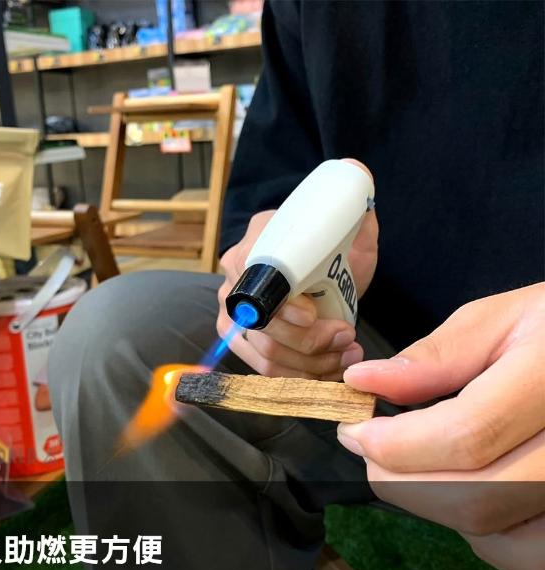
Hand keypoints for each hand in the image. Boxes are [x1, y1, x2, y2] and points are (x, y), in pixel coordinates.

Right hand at [217, 159, 378, 379]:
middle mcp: (234, 281)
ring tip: (345, 354)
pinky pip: (264, 370)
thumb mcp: (346, 225)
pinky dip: (299, 376)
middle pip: (261, 328)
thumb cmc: (329, 246)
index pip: (256, 284)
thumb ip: (351, 205)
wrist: (315, 266)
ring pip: (264, 355)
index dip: (284, 309)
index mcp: (254, 246)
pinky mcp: (242, 341)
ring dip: (310, 364)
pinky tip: (329, 368)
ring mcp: (233, 315)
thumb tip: (356, 174)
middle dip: (309, 344)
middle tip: (347, 338)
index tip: (316, 316)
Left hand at [339, 283, 544, 569]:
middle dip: (399, 479)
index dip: (395, 444)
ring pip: (496, 538)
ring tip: (419, 462)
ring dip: (434, 505)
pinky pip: (524, 555)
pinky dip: (480, 532)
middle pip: (473, 499)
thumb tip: (362, 382)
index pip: (465, 437)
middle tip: (370, 448)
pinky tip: (466, 486)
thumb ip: (436, 357)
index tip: (353, 429)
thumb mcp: (499, 320)